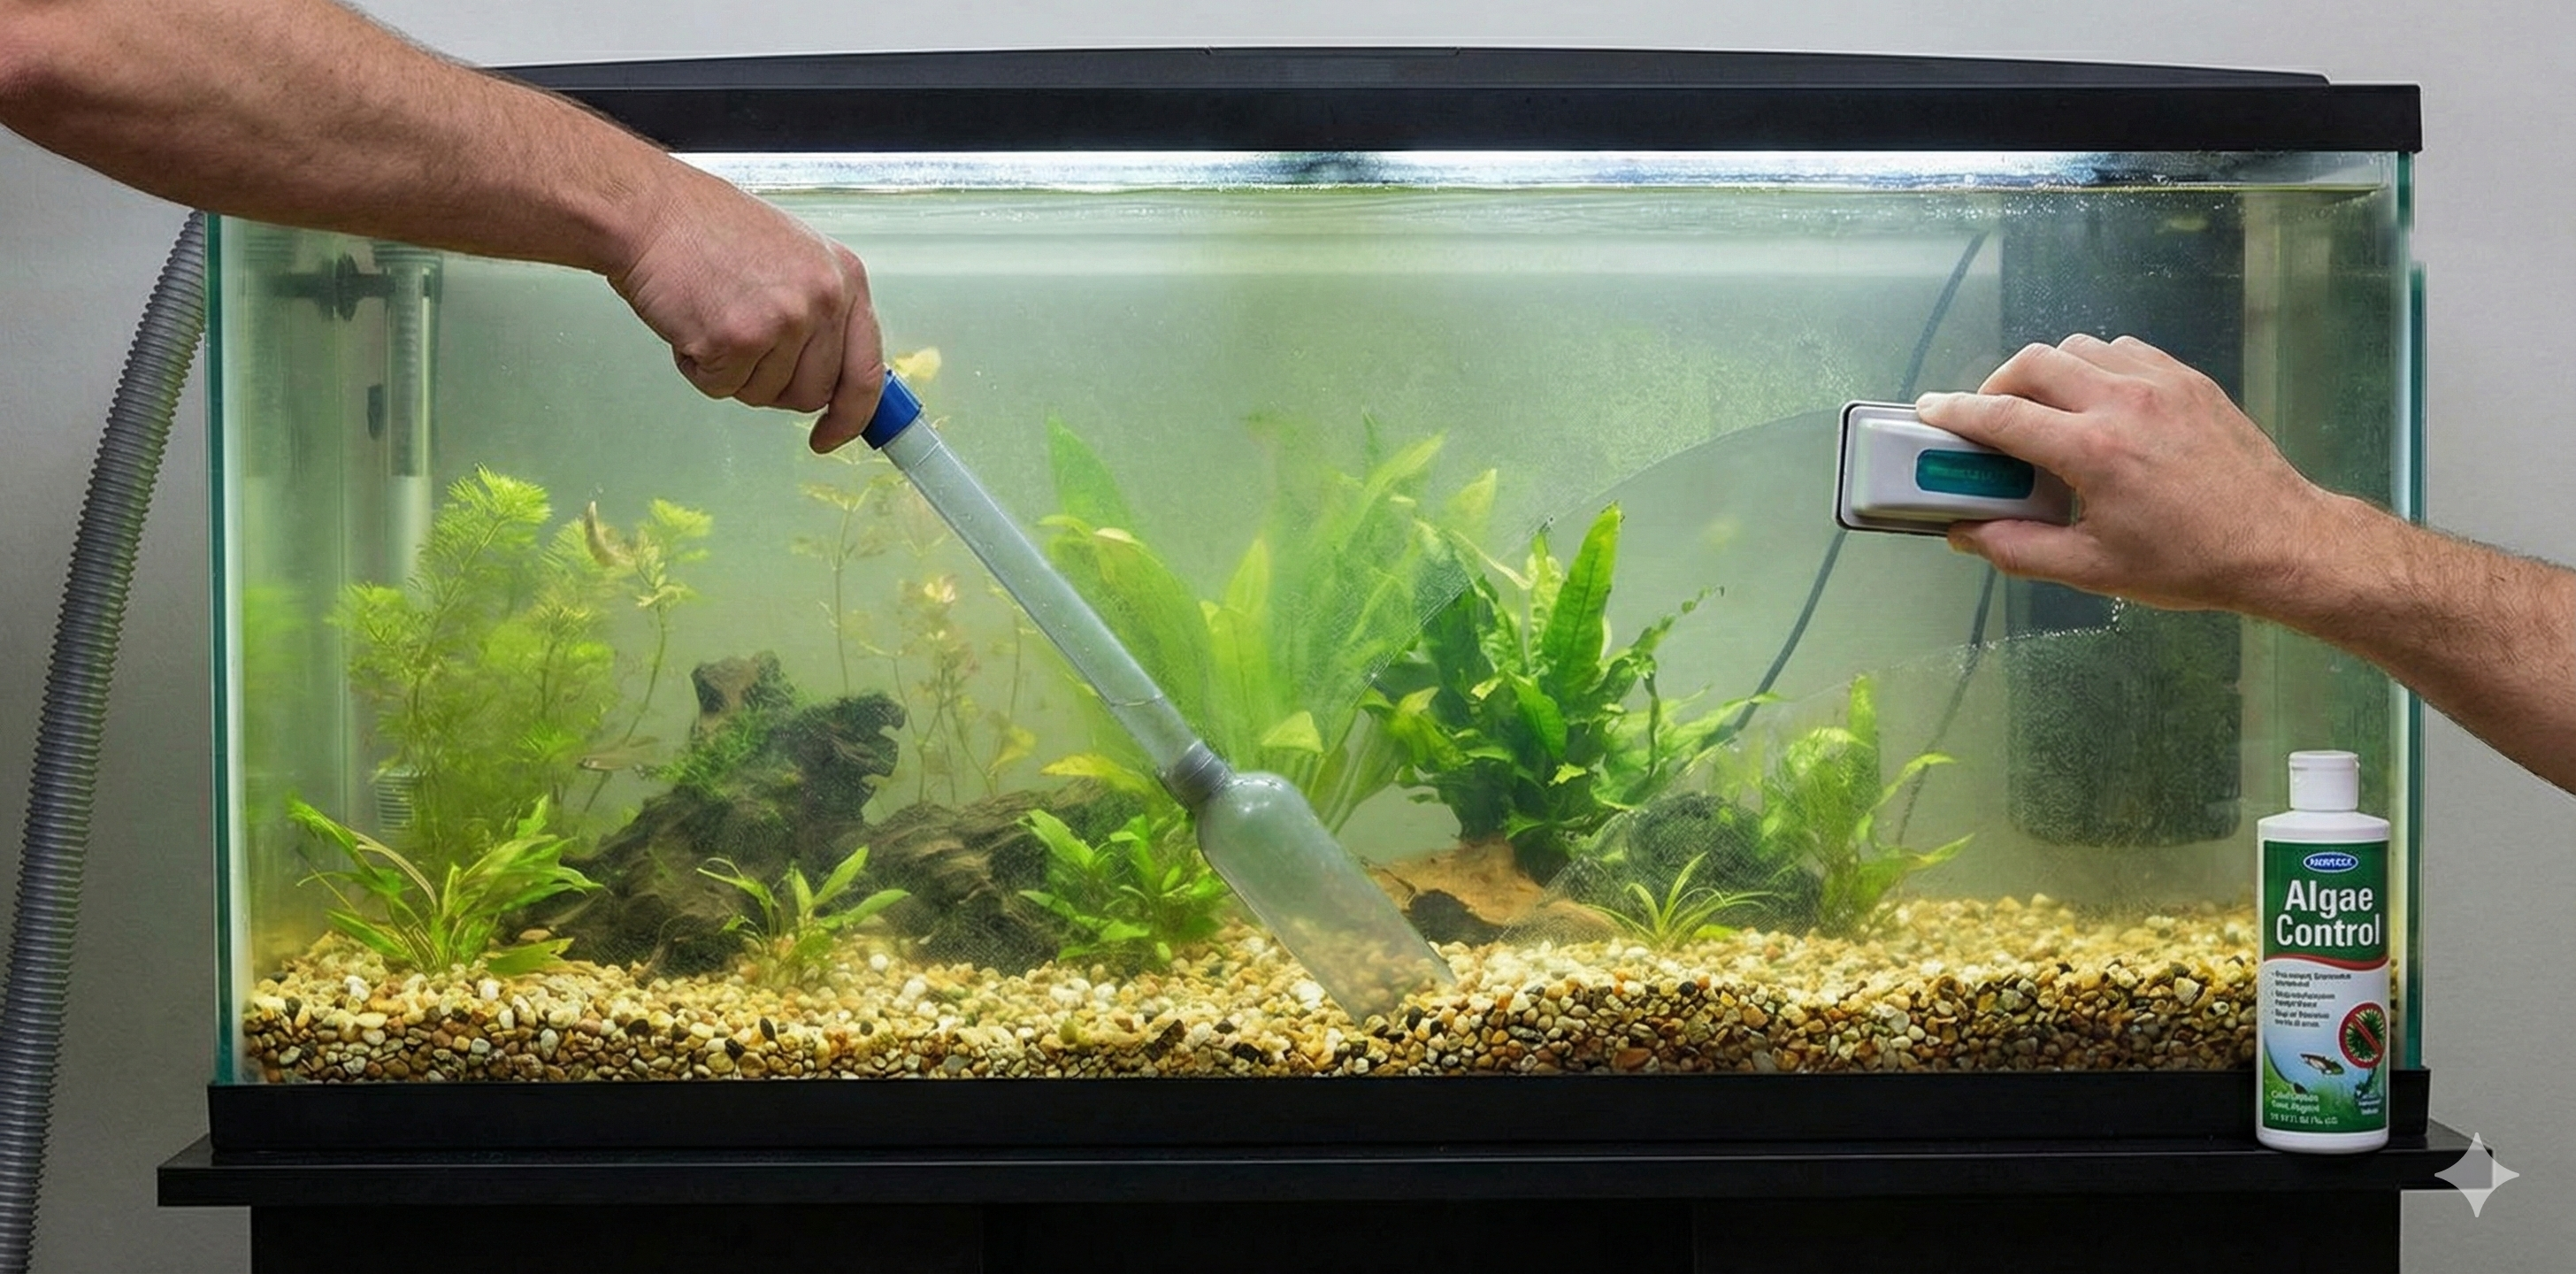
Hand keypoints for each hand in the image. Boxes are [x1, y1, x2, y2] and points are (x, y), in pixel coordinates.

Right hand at [607, 167, 884, 451]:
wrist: (650, 212)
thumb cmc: (707, 228)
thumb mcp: (793, 257)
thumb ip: (819, 312)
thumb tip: (830, 373)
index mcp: (845, 278)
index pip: (867, 370)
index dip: (851, 415)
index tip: (832, 435)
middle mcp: (823, 300)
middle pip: (813, 394)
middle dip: (775, 387)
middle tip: (742, 347)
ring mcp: (783, 321)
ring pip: (765, 395)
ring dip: (732, 372)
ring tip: (712, 317)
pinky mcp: (739, 340)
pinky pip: (721, 387)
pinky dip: (699, 367)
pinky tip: (690, 321)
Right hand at [1915, 333, 2347, 611]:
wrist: (2279, 542)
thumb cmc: (2189, 562)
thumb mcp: (2093, 570)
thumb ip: (2018, 549)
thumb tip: (1966, 532)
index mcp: (2093, 451)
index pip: (2002, 415)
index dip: (1956, 411)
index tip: (1930, 410)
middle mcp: (2123, 402)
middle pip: (2033, 364)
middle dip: (1997, 385)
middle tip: (1988, 417)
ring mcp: (2160, 383)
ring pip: (2078, 348)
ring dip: (2047, 372)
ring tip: (2044, 410)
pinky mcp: (2188, 380)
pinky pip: (2124, 351)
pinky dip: (2095, 367)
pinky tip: (2097, 402)